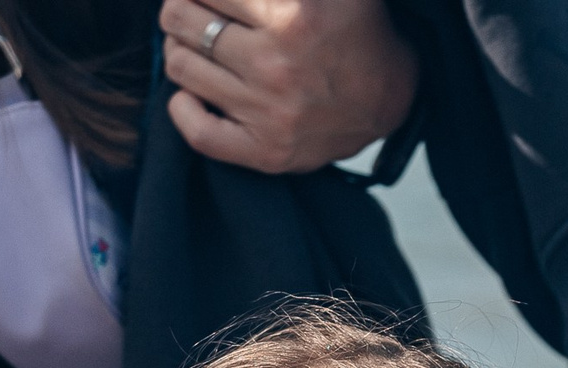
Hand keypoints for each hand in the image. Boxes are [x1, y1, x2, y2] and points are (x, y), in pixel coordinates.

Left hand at [157, 0, 418, 174]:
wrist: (390, 94)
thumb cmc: (352, 27)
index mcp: (292, 13)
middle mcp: (276, 63)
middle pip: (181, 20)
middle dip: (178, 8)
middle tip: (188, 8)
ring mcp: (270, 112)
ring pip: (181, 67)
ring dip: (177, 49)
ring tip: (192, 44)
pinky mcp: (268, 152)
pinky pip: (199, 133)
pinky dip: (182, 108)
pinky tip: (190, 91)